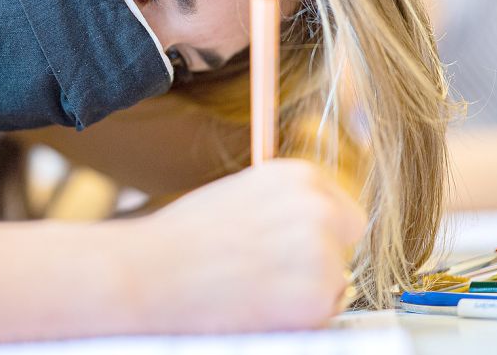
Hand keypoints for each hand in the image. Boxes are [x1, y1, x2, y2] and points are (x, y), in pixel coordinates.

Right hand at [128, 159, 366, 332]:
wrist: (151, 271)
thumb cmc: (182, 237)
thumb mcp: (241, 195)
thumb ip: (283, 206)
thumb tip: (309, 227)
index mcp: (300, 176)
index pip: (339, 210)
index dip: (317, 234)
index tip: (290, 249)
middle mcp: (320, 207)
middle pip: (346, 243)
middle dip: (320, 260)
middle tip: (273, 275)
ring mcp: (322, 252)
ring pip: (336, 283)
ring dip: (305, 292)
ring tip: (255, 288)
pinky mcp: (318, 297)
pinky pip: (324, 315)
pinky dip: (297, 320)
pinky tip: (257, 306)